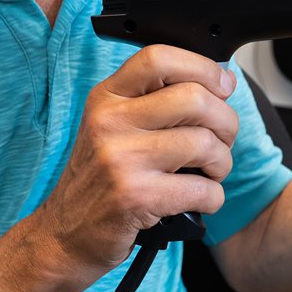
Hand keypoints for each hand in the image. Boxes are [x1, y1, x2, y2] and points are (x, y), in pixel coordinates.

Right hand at [33, 45, 238, 270]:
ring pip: (205, 144)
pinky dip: (213, 197)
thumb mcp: (113, 127)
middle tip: (223, 140)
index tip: (222, 85)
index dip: (202, 68)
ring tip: (210, 173)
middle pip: (194, 99)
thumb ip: (154, 101)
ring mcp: (120, 158)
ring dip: (222, 163)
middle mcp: (109, 121)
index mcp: (107, 97)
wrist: (65, 234)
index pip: (159, 57)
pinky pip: (203, 189)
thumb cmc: (101, 179)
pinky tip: (199, 200)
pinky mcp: (134, 196)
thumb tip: (221, 82)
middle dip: (226, 122)